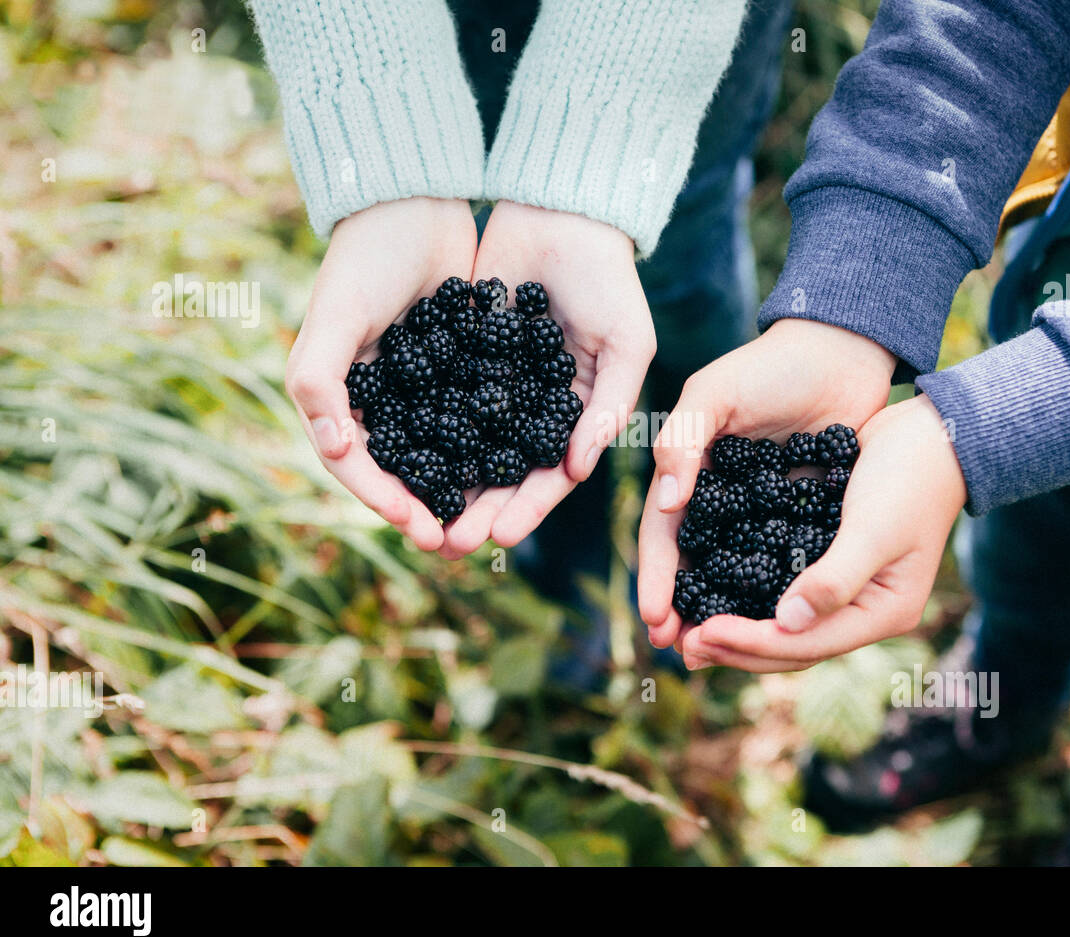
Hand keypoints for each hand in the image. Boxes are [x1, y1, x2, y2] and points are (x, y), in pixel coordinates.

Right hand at [285, 197, 477, 550]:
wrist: (413, 204)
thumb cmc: (363, 259)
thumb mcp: (335, 317)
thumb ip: (321, 381)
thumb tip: (337, 448)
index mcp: (341, 395)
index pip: (359, 464)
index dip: (384, 498)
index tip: (418, 526)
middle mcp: (383, 398)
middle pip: (406, 468)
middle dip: (430, 507)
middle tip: (458, 543)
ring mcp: (425, 385)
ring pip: (447, 450)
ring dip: (466, 487)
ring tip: (491, 522)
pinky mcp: (464, 367)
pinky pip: (480, 416)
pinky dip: (496, 444)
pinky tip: (521, 469)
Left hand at [437, 201, 656, 558]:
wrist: (562, 213)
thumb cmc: (608, 279)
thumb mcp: (627, 342)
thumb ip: (608, 406)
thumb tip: (578, 469)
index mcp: (574, 413)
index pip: (550, 473)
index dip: (527, 507)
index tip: (501, 537)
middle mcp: (530, 407)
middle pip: (500, 471)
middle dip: (477, 508)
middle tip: (449, 542)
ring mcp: (492, 383)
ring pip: (463, 444)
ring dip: (443, 481)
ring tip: (417, 514)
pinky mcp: (456, 353)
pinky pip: (435, 398)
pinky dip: (418, 428)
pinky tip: (394, 455)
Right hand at [638, 318, 897, 650]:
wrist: (844, 352)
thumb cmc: (774, 366)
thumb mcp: (716, 392)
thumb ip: (684, 440)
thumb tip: (668, 502)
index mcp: (690, 471)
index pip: (665, 533)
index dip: (657, 576)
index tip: (655, 618)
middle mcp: (720, 498)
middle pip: (695, 565)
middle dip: (683, 610)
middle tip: (680, 652)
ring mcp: (760, 511)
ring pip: (736, 573)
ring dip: (726, 613)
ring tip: (720, 655)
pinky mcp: (801, 515)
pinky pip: (782, 563)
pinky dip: (774, 596)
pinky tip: (778, 627)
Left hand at [666, 394, 966, 671]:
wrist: (937, 434)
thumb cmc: (909, 478)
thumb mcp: (873, 528)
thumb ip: (834, 578)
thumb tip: (787, 622)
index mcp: (881, 613)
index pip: (804, 643)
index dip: (750, 643)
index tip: (701, 635)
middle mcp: (864, 611)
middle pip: (792, 646)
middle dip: (737, 648)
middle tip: (684, 647)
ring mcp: (850, 591)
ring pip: (786, 625)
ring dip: (740, 630)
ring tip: (691, 635)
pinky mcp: (832, 563)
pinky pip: (785, 592)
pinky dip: (750, 598)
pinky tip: (716, 594)